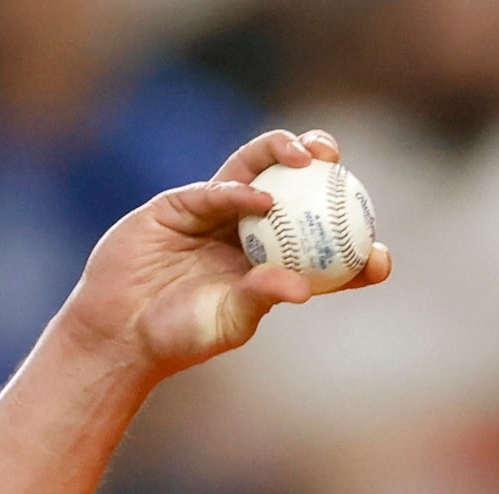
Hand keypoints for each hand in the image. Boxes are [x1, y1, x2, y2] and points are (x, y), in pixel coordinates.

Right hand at [57, 128, 393, 379]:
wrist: (118, 328)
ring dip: (285, 153)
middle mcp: (251, 235)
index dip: (356, 249)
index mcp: (273, 269)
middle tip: (341, 164)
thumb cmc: (179, 336)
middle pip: (297, 192)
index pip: (325, 254)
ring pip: (258, 172)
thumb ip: (260, 299)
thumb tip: (302, 288)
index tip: (381, 256)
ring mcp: (217, 215)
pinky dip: (240, 188)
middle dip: (324, 170)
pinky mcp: (181, 204)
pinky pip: (217, 189)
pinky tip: (261, 193)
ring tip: (309, 154)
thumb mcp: (227, 322)